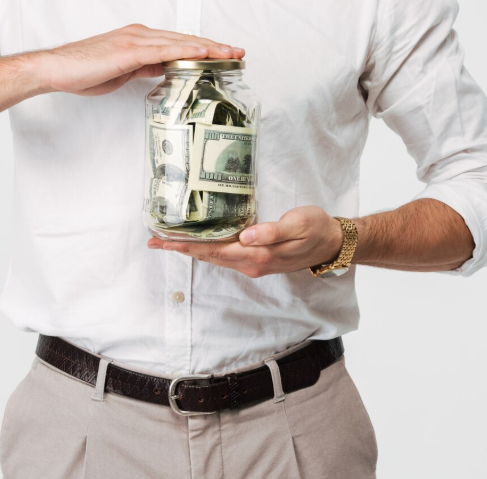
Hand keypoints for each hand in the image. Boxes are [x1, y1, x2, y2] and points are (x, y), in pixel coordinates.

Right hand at [35, 24, 244, 95]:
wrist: (57, 69)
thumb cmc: (83, 71)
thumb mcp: (123, 71)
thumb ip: (145, 68)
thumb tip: (164, 70)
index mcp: (139, 40)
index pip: (178, 43)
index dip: (203, 48)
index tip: (223, 55)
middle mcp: (140, 36)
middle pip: (185, 39)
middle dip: (213, 46)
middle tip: (237, 53)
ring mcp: (135, 41)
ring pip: (179, 42)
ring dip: (207, 47)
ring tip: (228, 54)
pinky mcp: (128, 51)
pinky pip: (163, 50)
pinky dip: (185, 50)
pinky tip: (202, 53)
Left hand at [147, 206, 344, 277]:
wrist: (332, 243)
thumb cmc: (316, 228)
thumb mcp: (298, 223)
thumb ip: (272, 231)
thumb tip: (246, 235)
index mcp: (258, 254)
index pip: (214, 250)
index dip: (188, 246)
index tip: (164, 241)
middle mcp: (252, 263)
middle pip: (209, 257)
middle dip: (181, 249)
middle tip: (154, 241)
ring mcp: (254, 263)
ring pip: (215, 258)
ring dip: (191, 251)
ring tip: (168, 242)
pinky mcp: (257, 259)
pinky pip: (225, 256)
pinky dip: (207, 250)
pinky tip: (199, 243)